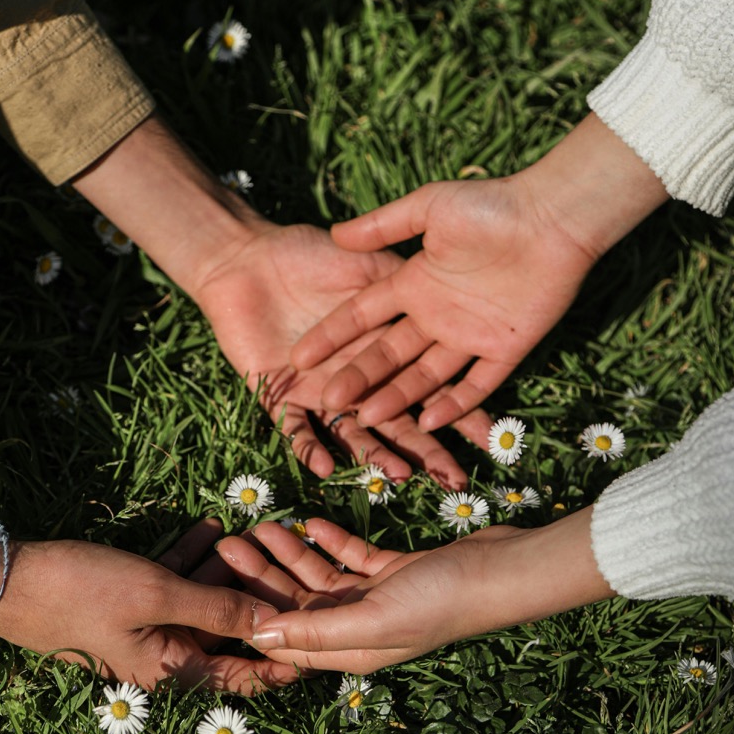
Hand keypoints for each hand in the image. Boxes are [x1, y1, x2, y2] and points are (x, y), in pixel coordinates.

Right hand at [0, 520, 300, 691]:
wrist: (2, 579)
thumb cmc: (79, 590)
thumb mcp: (156, 595)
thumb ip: (217, 610)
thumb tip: (273, 626)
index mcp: (173, 672)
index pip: (244, 678)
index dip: (283, 660)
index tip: (319, 636)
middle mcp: (163, 658)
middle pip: (227, 636)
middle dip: (257, 600)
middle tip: (292, 568)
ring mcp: (145, 630)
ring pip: (201, 603)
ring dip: (225, 572)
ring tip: (256, 536)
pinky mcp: (127, 604)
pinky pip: (171, 584)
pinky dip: (191, 559)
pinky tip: (213, 527)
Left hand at [194, 221, 487, 486]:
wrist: (245, 258)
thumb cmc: (307, 253)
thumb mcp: (366, 264)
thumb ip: (403, 285)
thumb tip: (449, 299)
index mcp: (383, 350)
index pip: (428, 387)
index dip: (459, 412)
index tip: (489, 440)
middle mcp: (357, 379)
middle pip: (398, 422)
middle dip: (426, 452)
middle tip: (453, 479)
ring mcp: (319, 393)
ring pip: (352, 435)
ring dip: (375, 457)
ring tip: (397, 479)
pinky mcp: (278, 397)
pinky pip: (295, 431)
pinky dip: (309, 450)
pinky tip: (327, 469)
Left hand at [217, 509, 612, 672]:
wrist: (504, 571)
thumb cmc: (441, 600)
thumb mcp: (371, 618)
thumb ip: (313, 629)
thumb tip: (256, 638)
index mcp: (349, 650)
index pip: (284, 642)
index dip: (247, 619)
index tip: (214, 591)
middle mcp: (359, 630)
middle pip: (296, 605)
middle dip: (261, 576)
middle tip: (227, 544)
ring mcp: (378, 601)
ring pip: (320, 579)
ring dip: (290, 554)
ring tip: (262, 525)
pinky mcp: (396, 573)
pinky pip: (352, 559)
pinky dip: (330, 542)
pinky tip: (309, 521)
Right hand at [290, 114, 668, 432]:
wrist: (554, 217)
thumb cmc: (492, 205)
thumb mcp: (430, 207)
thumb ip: (384, 225)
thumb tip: (336, 235)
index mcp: (414, 283)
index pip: (363, 316)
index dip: (332, 336)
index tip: (299, 356)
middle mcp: (436, 315)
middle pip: (388, 354)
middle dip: (358, 376)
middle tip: (327, 399)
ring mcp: (469, 336)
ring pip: (425, 376)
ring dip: (397, 398)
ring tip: (367, 419)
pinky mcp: (504, 350)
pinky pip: (475, 385)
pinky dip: (454, 404)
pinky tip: (427, 422)